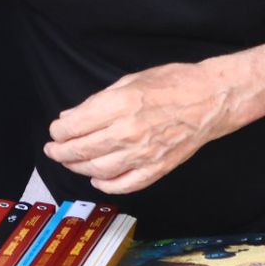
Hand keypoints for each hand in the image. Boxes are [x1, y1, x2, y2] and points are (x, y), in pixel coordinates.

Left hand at [42, 62, 236, 193]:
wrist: (211, 99)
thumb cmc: (174, 83)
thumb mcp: (129, 80)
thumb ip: (98, 101)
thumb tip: (72, 116)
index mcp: (120, 105)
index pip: (75, 126)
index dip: (59, 131)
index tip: (55, 130)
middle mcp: (128, 131)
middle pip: (82, 150)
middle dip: (61, 152)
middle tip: (53, 150)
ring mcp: (143, 154)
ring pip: (99, 170)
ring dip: (78, 168)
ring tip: (70, 163)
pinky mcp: (157, 168)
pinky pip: (125, 184)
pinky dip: (107, 185)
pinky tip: (97, 179)